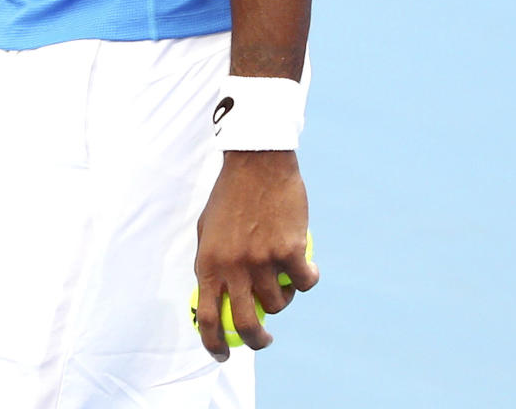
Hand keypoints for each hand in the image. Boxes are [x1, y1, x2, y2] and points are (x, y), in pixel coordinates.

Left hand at [194, 150, 318, 359]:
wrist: (256, 161)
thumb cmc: (231, 194)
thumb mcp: (208, 229)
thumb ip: (212, 263)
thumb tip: (214, 299)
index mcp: (209, 263)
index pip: (208, 318)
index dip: (214, 343)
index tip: (223, 353)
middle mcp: (234, 267)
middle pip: (246, 324)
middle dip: (256, 342)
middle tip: (263, 341)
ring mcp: (263, 260)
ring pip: (278, 303)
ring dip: (284, 298)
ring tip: (284, 278)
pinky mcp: (290, 250)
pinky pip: (304, 282)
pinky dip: (308, 278)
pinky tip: (308, 268)